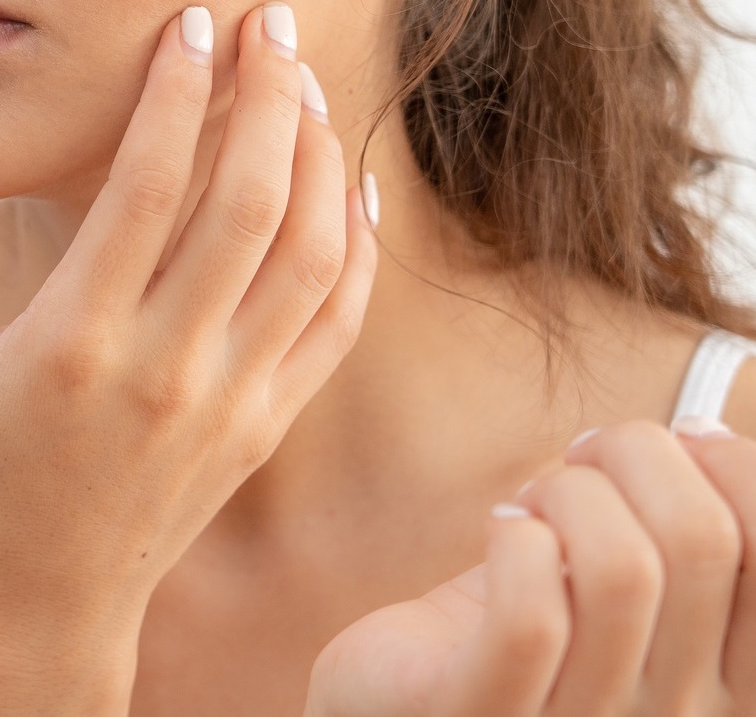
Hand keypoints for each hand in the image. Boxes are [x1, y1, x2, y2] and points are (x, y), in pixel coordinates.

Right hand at [0, 3, 377, 654]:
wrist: (44, 604)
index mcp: (73, 342)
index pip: (149, 186)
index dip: (178, 91)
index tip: (195, 21)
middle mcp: (165, 367)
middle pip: (250, 203)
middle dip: (271, 95)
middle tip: (274, 22)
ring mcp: (231, 399)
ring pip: (311, 254)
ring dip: (320, 155)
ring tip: (307, 83)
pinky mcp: (270, 423)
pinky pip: (339, 321)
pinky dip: (358, 245)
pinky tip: (350, 182)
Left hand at [305, 418, 754, 716]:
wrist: (403, 699)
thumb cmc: (523, 623)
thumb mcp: (622, 576)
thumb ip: (676, 528)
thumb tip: (705, 438)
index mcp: (725, 685)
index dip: (733, 465)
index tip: (681, 441)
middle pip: (703, 537)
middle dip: (637, 453)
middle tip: (583, 463)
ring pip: (623, 568)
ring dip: (568, 494)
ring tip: (533, 507)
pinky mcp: (481, 715)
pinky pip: (532, 618)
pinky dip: (515, 539)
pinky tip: (500, 531)